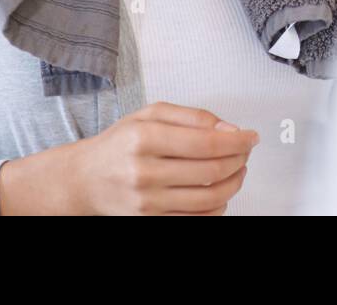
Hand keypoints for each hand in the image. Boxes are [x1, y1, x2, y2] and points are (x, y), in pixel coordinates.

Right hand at [71, 101, 257, 214]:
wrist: (85, 179)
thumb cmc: (119, 143)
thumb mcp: (151, 114)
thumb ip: (193, 116)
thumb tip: (229, 129)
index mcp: (145, 138)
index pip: (206, 142)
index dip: (237, 141)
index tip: (251, 137)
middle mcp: (144, 172)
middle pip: (211, 171)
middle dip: (239, 160)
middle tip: (245, 152)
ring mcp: (147, 202)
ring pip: (208, 198)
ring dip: (233, 183)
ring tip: (238, 170)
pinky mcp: (150, 221)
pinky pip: (196, 218)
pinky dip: (217, 206)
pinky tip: (220, 191)